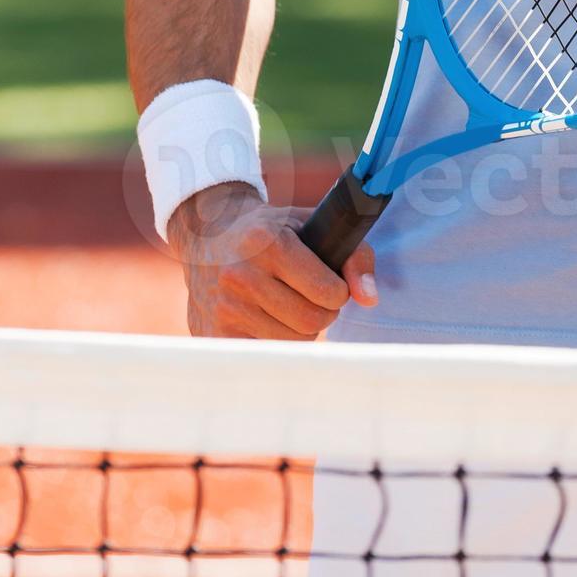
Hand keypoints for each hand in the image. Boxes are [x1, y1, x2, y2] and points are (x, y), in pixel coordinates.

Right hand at [166, 181, 377, 338]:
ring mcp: (224, 307)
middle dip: (323, 311)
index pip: (329, 292)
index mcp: (269, 243)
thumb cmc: (270, 230)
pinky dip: (274, 339)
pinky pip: (266, 353)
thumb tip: (370, 299)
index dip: (338, 290)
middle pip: (313, 321)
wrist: (206, 234)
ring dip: (300, 327)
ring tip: (286, 303)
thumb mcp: (310, 224)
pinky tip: (264, 316)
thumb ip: (353, 255)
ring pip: (292, 341)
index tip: (330, 282)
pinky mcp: (214, 334)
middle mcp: (241, 275)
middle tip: (311, 295)